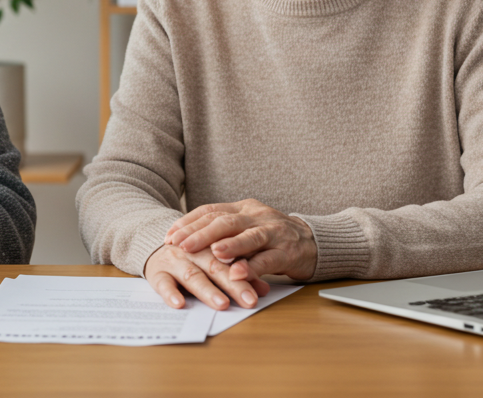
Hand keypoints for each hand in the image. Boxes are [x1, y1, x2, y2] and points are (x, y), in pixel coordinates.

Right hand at [144, 244, 271, 310]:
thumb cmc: (193, 258)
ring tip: (222, 304)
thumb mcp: (216, 262)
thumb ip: (240, 273)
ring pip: (192, 274)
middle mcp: (193, 250)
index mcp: (211, 244)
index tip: (259, 293)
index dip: (246, 275)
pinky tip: (179, 304)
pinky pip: (163, 283)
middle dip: (233, 284)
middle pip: (215, 266)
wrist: (155, 249)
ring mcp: (174, 260)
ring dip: (207, 290)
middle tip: (248, 300)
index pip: (231, 259)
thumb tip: (264, 290)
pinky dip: (170, 294)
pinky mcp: (157, 272)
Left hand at [164, 199, 316, 281]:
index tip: (169, 237)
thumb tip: (185, 239)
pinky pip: (269, 258)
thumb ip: (222, 232)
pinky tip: (238, 274)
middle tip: (181, 246)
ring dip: (231, 246)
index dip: (188, 223)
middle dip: (201, 234)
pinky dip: (253, 267)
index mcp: (242, 208)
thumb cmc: (270, 237)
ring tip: (213, 254)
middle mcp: (257, 216)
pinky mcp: (289, 251)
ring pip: (250, 236)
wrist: (312, 242)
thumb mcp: (244, 228)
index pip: (211, 211)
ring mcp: (275, 232)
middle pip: (226, 221)